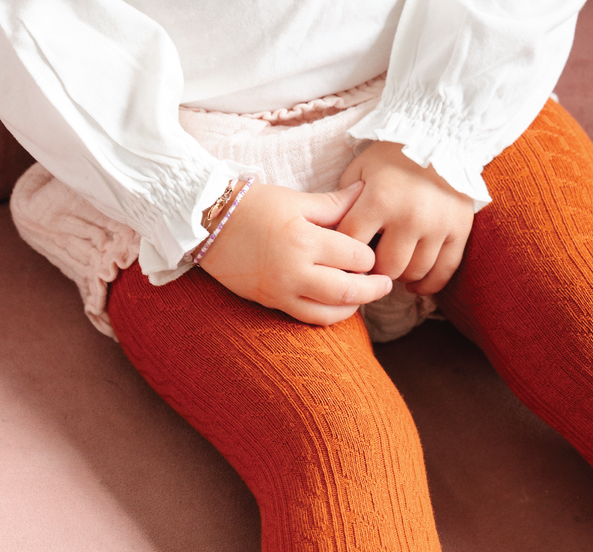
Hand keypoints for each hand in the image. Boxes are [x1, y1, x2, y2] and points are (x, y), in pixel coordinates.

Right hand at [199, 180, 392, 324]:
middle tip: (386, 283)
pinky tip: (340, 306)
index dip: (369, 256)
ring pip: (331, 312)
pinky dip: (330, 315)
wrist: (206, 223)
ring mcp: (283, 291)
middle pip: (349, 290)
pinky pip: (309, 319)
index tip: (374, 252)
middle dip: (373, 289)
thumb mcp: (295, 199)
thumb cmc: (251, 205)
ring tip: (364, 295)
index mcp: (304, 239)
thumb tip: (365, 192)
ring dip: (354, 307)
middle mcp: (295, 270)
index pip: (355, 255)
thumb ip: (334, 203)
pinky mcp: (273, 303)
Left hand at [337, 142, 474, 294]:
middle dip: (374, 269)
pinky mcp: (459, 231)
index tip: (343, 260)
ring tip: (392, 266)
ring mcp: (437, 226)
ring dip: (399, 275)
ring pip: (413, 272)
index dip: (344, 255)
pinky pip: (442, 273)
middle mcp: (410, 216)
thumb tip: (332, 241)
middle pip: (385, 266)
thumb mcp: (360, 169)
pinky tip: (414, 284)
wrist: (442, 136)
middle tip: (370, 265)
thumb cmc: (393, 155)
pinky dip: (427, 285)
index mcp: (380, 199)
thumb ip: (344, 202)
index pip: (353, 244)